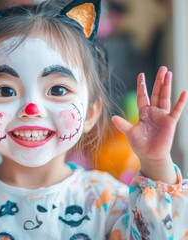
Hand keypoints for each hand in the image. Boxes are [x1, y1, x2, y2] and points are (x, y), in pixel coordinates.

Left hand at [112, 66, 187, 182]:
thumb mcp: (130, 133)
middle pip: (156, 93)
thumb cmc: (140, 144)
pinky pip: (176, 110)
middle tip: (162, 68)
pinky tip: (184, 92)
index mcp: (143, 113)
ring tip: (169, 73)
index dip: (142, 86)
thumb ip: (123, 124)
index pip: (142, 96)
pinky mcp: (170, 122)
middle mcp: (154, 112)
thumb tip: (113, 117)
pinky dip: (181, 101)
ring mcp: (163, 116)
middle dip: (158, 81)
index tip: (141, 75)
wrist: (150, 156)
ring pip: (165, 97)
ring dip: (167, 86)